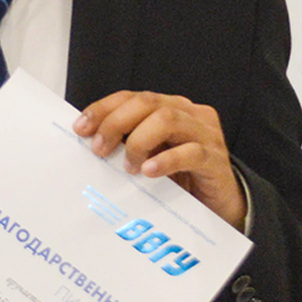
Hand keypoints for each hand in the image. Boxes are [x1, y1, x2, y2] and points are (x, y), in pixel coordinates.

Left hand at [74, 90, 246, 229]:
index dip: (104, 108)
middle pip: (148, 103)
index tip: (80, 128)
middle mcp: (189, 114)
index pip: (133, 97)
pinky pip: (190, 152)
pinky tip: (149, 172)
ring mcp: (205, 134)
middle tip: (99, 149)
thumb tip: (89, 142)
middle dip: (116, 123)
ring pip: (167, 120)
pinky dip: (165, 160)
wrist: (220, 205)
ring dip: (139, 141)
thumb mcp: (151, 156)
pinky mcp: (215, 159)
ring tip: (129, 167)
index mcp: (172, 107)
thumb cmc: (183, 179)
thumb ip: (129, 144)